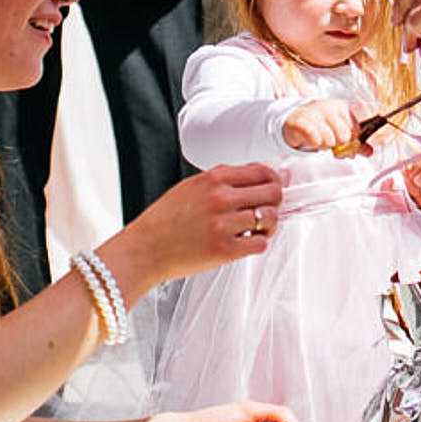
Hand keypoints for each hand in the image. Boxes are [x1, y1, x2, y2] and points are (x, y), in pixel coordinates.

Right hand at [106, 163, 283, 288]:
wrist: (145, 249)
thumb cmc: (166, 220)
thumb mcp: (191, 187)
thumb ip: (222, 180)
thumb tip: (256, 177)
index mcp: (213, 179)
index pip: (263, 171)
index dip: (274, 181)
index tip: (273, 189)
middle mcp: (220, 198)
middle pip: (273, 193)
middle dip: (275, 202)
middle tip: (267, 211)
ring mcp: (223, 224)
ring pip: (270, 218)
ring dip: (269, 225)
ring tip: (256, 230)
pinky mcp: (225, 250)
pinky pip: (261, 243)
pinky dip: (259, 243)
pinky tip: (247, 243)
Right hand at [280, 98, 361, 152]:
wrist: (295, 119)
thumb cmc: (321, 125)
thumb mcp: (339, 129)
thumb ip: (355, 142)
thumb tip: (369, 152)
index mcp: (342, 108)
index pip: (356, 129)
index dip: (352, 141)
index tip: (343, 142)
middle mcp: (329, 108)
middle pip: (344, 137)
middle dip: (337, 144)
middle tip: (329, 142)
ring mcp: (314, 113)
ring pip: (329, 141)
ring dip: (324, 145)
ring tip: (318, 139)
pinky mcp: (301, 122)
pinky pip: (315, 140)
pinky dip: (314, 144)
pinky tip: (310, 139)